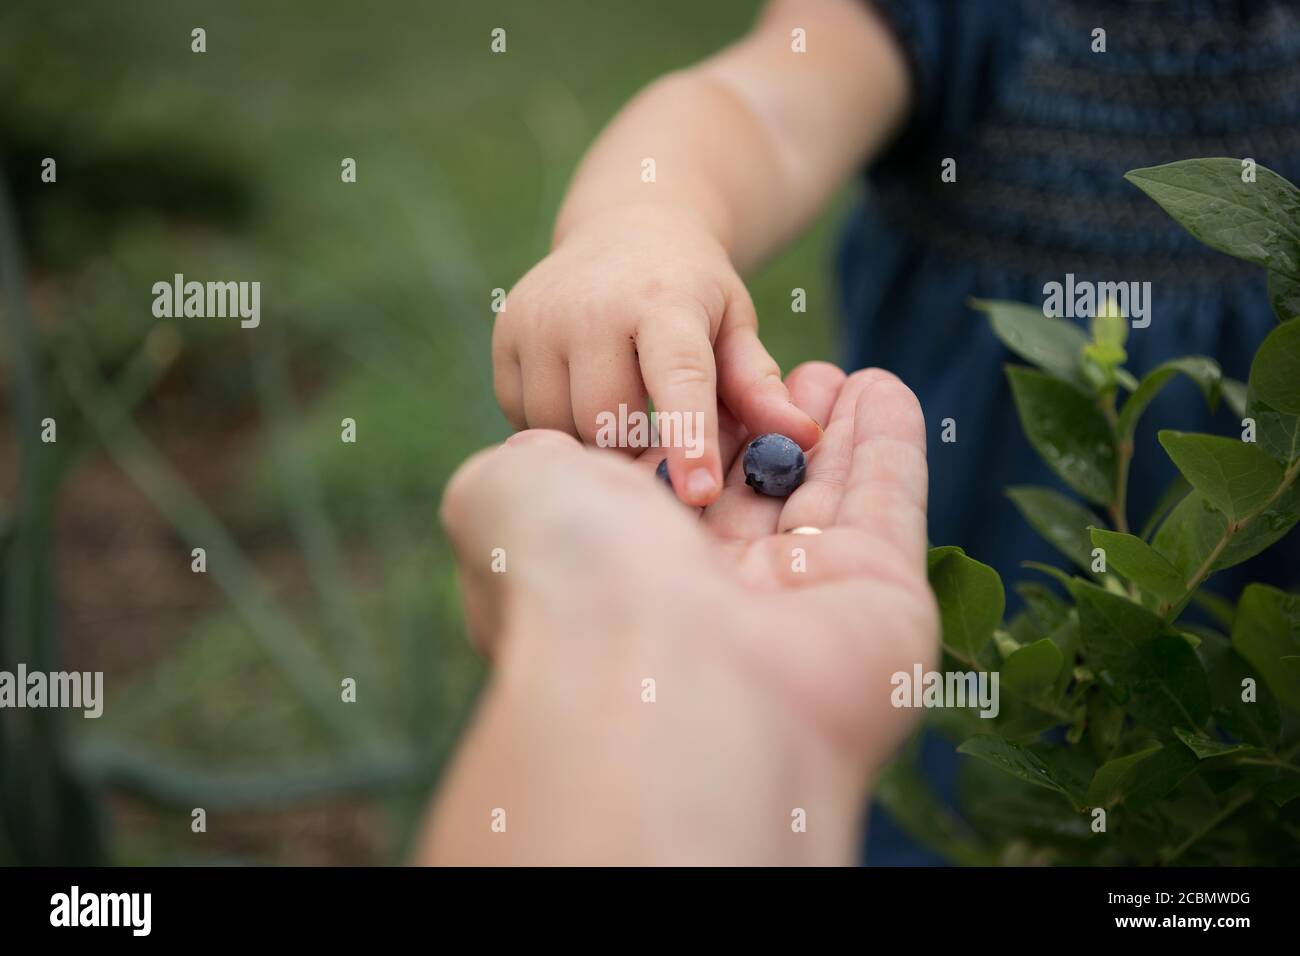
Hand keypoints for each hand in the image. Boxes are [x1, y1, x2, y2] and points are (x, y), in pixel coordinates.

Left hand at [426, 363, 936, 863]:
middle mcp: (712, 601)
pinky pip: (888, 506)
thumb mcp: (506, 491)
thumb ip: (530, 462)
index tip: (710, 381)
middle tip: (797, 373)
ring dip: (834, 433)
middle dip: (771, 434)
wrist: (662, 673)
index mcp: (629, 578)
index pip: (671, 492)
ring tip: (839, 372)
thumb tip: (547, 449)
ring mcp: (801, 606)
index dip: (693, 435)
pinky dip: (888, 447)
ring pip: (825, 501)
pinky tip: (882, 388)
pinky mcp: (883, 601)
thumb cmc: (571, 574)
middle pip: (753, 500)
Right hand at [491, 205, 820, 507]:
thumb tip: (803, 441)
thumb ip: (759, 386)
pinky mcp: (504, 333)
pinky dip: (554, 427)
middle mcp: (590, 303)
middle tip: (654, 453)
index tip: (697, 495)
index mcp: (663, 300)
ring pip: (558, 426)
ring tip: (619, 417)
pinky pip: (523, 416)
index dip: (688, 439)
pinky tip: (580, 398)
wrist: (626, 226)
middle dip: (631, 451)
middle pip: (605, 420)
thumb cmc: (692, 293)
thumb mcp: (735, 326)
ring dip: (591, 443)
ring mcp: (538, 316)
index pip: (677, 379)